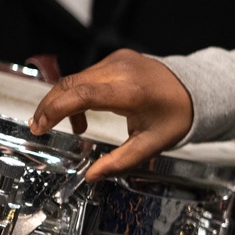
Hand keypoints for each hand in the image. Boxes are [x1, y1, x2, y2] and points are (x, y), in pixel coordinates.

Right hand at [29, 48, 192, 181]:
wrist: (195, 89)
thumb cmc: (176, 117)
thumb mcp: (152, 144)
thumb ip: (121, 161)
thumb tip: (92, 176)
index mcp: (131, 91)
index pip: (83, 94)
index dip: (56, 109)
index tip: (41, 127)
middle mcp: (122, 69)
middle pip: (71, 84)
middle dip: (50, 106)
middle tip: (39, 128)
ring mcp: (118, 60)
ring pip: (76, 79)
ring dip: (64, 102)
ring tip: (68, 127)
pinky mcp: (117, 58)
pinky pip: (88, 75)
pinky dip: (78, 94)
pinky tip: (84, 114)